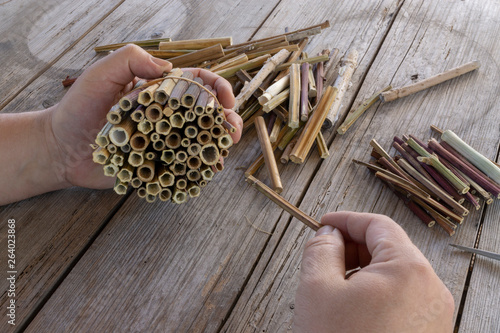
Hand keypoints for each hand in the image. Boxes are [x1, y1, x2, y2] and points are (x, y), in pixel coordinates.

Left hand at [47, 45, 241, 188]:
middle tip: (232, 131)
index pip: (197, 83)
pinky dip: (201, 167)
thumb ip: (131, 60)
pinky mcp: (158, 163)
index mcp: (159, 90)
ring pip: (201, 139)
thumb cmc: (77, 109)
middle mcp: (167, 114)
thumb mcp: (100, 74)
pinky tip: (209, 169)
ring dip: (218, 144)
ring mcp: (165, 140)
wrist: (60, 148)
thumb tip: (169, 68)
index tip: (226, 101)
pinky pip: (186, 165)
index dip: (217, 88)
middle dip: (227, 119)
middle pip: (207, 113)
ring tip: (224, 150)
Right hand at [293, 211, 453, 332]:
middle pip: (389, 248)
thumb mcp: (318, 289)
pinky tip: (351, 309)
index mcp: (408, 269)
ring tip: (334, 287)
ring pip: (395, 275)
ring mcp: (434, 314)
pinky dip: (375, 294)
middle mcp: (430, 289)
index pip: (377, 225)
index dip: (346, 219)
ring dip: (362, 271)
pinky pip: (402, 299)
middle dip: (353, 247)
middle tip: (323, 255)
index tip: (324, 223)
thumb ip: (320, 249)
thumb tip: (327, 234)